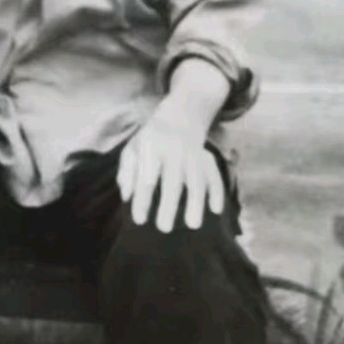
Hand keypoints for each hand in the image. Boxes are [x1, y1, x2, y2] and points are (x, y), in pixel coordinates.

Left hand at [117, 107, 224, 232]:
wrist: (179, 115)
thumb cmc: (150, 140)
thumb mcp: (133, 149)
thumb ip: (127, 172)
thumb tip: (126, 196)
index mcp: (151, 148)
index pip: (146, 177)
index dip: (142, 199)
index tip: (139, 220)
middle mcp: (174, 150)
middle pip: (172, 180)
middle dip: (169, 205)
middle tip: (164, 228)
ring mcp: (193, 153)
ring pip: (197, 178)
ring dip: (196, 202)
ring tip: (193, 224)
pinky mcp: (207, 157)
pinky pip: (214, 174)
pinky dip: (217, 190)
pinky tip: (216, 209)